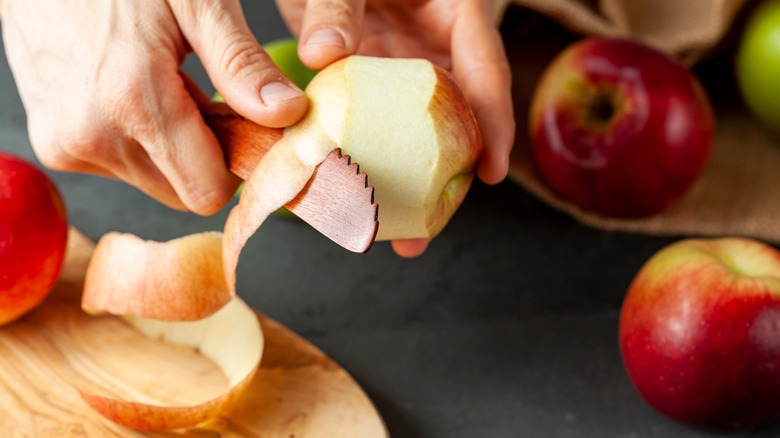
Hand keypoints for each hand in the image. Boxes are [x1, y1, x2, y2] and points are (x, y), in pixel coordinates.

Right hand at [1, 0, 308, 213]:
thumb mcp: (196, 1)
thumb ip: (241, 64)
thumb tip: (288, 114)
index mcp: (132, 102)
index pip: (208, 191)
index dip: (238, 164)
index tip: (251, 130)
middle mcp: (91, 136)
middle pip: (182, 191)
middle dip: (207, 155)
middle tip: (209, 97)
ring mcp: (66, 144)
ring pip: (153, 180)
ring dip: (173, 147)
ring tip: (167, 84)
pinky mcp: (54, 144)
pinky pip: (120, 166)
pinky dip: (140, 140)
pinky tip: (136, 90)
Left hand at [277, 0, 515, 256]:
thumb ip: (338, 5)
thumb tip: (326, 54)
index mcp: (455, 13)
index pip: (486, 68)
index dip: (492, 121)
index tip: (491, 169)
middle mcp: (437, 48)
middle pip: (456, 119)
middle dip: (444, 179)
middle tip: (426, 232)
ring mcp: (406, 68)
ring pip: (418, 133)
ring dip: (405, 183)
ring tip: (392, 236)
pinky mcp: (374, 82)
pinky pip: (378, 127)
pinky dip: (368, 159)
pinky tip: (355, 196)